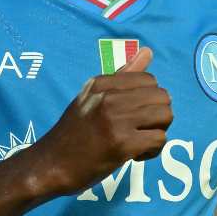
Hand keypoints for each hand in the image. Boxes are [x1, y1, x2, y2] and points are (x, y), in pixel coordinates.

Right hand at [29, 47, 172, 195]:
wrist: (51, 165)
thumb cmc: (73, 133)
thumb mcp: (92, 97)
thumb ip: (122, 76)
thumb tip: (148, 50)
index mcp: (102, 83)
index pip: (149, 80)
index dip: (148, 100)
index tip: (132, 116)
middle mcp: (109, 97)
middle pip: (162, 97)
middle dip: (158, 116)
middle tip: (139, 130)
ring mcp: (116, 120)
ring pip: (165, 116)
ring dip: (157, 132)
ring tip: (139, 142)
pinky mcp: (122, 144)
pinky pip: (159, 139)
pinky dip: (152, 151)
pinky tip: (135, 156)